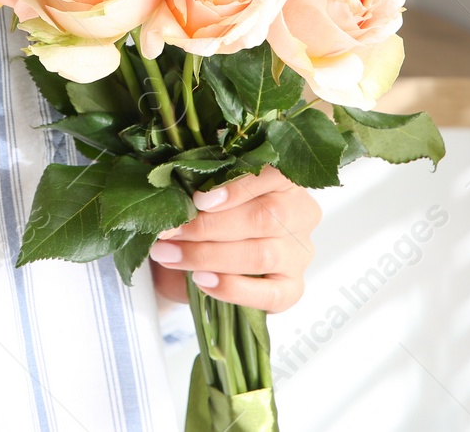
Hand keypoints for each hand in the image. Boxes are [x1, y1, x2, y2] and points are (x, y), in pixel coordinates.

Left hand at [147, 166, 320, 312]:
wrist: (199, 257)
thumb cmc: (204, 215)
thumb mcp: (202, 194)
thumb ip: (197, 189)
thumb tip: (173, 195)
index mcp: (284, 180)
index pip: (274, 175)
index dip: (237, 188)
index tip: (198, 200)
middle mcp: (300, 214)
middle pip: (264, 218)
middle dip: (209, 226)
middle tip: (169, 231)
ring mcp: (299, 254)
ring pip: (262, 255)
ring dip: (209, 256)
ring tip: (170, 255)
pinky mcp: (291, 288)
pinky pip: (270, 294)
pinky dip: (233, 289)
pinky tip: (202, 281)